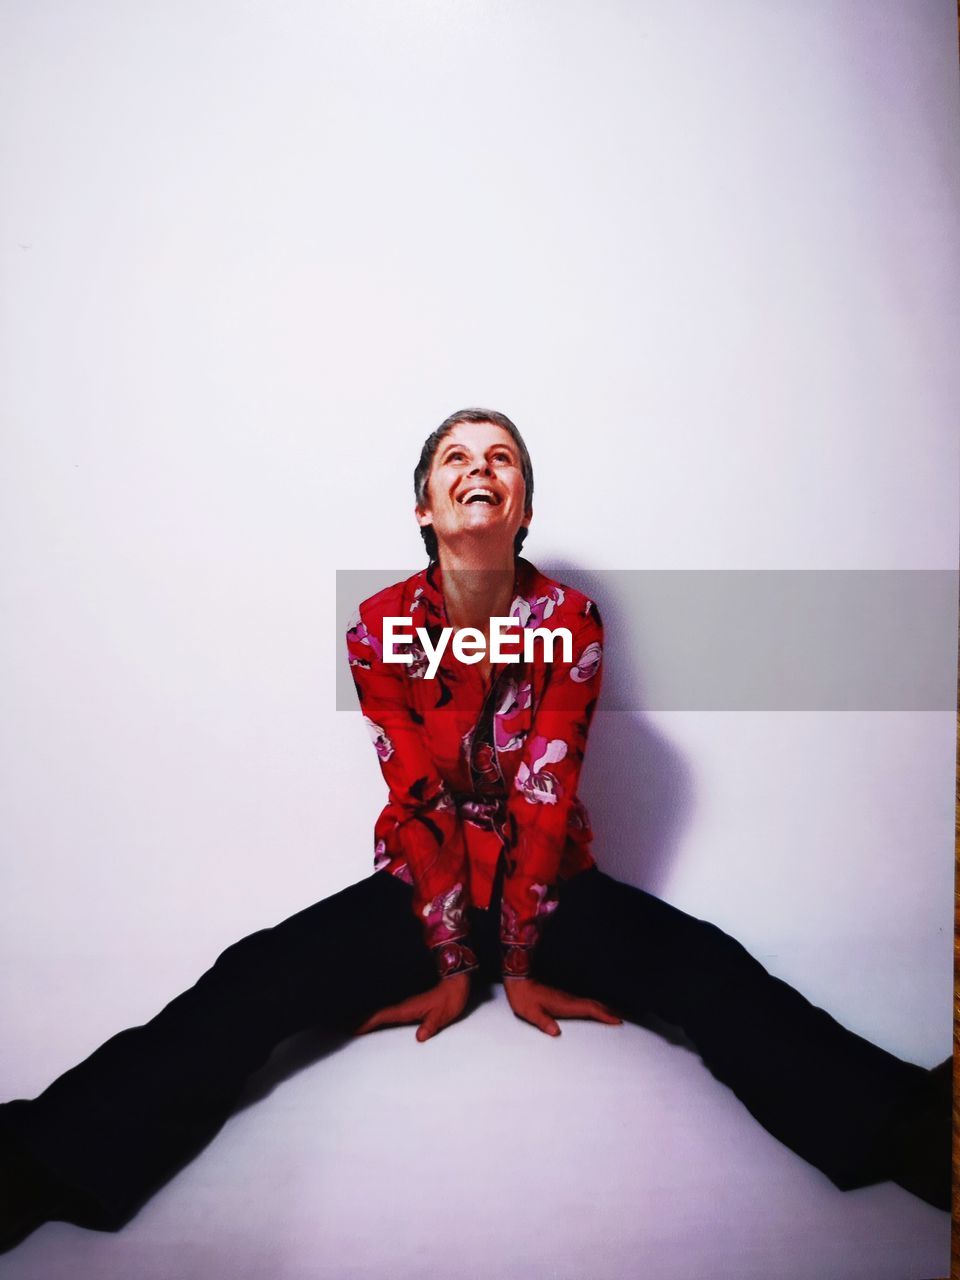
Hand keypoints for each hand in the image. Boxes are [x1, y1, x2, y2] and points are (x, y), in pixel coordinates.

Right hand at [352, 973, 470, 1042]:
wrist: (456, 985)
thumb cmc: (449, 1000)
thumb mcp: (441, 1015)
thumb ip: (430, 1026)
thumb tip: (419, 1038)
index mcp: (408, 1008)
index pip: (383, 1016)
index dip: (368, 1022)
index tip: (354, 1030)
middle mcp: (405, 1006)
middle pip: (379, 1015)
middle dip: (364, 1022)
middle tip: (349, 1032)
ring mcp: (408, 1006)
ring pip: (385, 1015)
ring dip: (372, 1022)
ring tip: (359, 1031)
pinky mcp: (413, 1008)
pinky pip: (393, 1015)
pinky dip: (383, 1021)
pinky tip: (381, 1027)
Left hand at [504, 977, 622, 1036]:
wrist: (519, 982)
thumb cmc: (524, 998)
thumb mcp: (531, 1013)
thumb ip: (543, 1022)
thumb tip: (556, 1032)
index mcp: (565, 1004)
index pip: (589, 1009)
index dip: (604, 1015)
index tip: (617, 1021)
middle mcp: (569, 1000)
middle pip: (594, 1005)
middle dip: (609, 1012)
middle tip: (622, 1020)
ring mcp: (566, 998)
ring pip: (589, 1003)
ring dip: (602, 1009)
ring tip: (613, 1016)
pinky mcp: (562, 998)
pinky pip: (583, 1003)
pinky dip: (592, 1007)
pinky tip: (592, 1012)